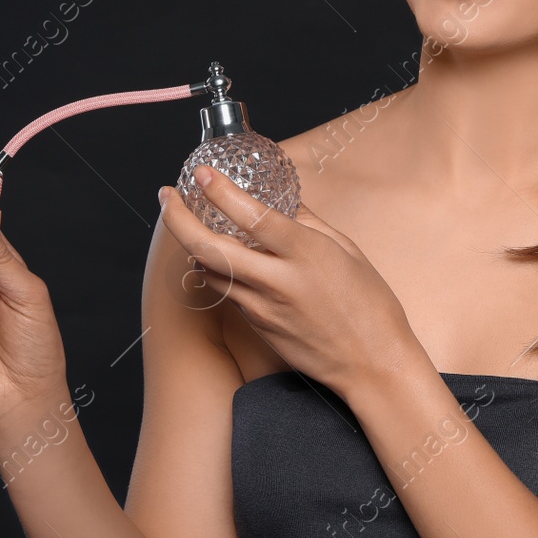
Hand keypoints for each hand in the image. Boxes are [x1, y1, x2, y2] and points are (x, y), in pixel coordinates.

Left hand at [158, 165, 424, 398]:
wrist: (372, 364)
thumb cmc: (369, 304)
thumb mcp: (346, 250)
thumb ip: (308, 223)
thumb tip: (281, 201)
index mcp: (306, 253)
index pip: (251, 215)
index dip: (220, 191)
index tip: (201, 173)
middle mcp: (278, 280)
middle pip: (210, 248)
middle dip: (178, 219)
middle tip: (166, 196)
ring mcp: (263, 308)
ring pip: (210, 272)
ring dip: (193, 245)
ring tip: (189, 222)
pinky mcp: (258, 327)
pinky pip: (228, 292)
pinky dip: (218, 270)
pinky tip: (221, 258)